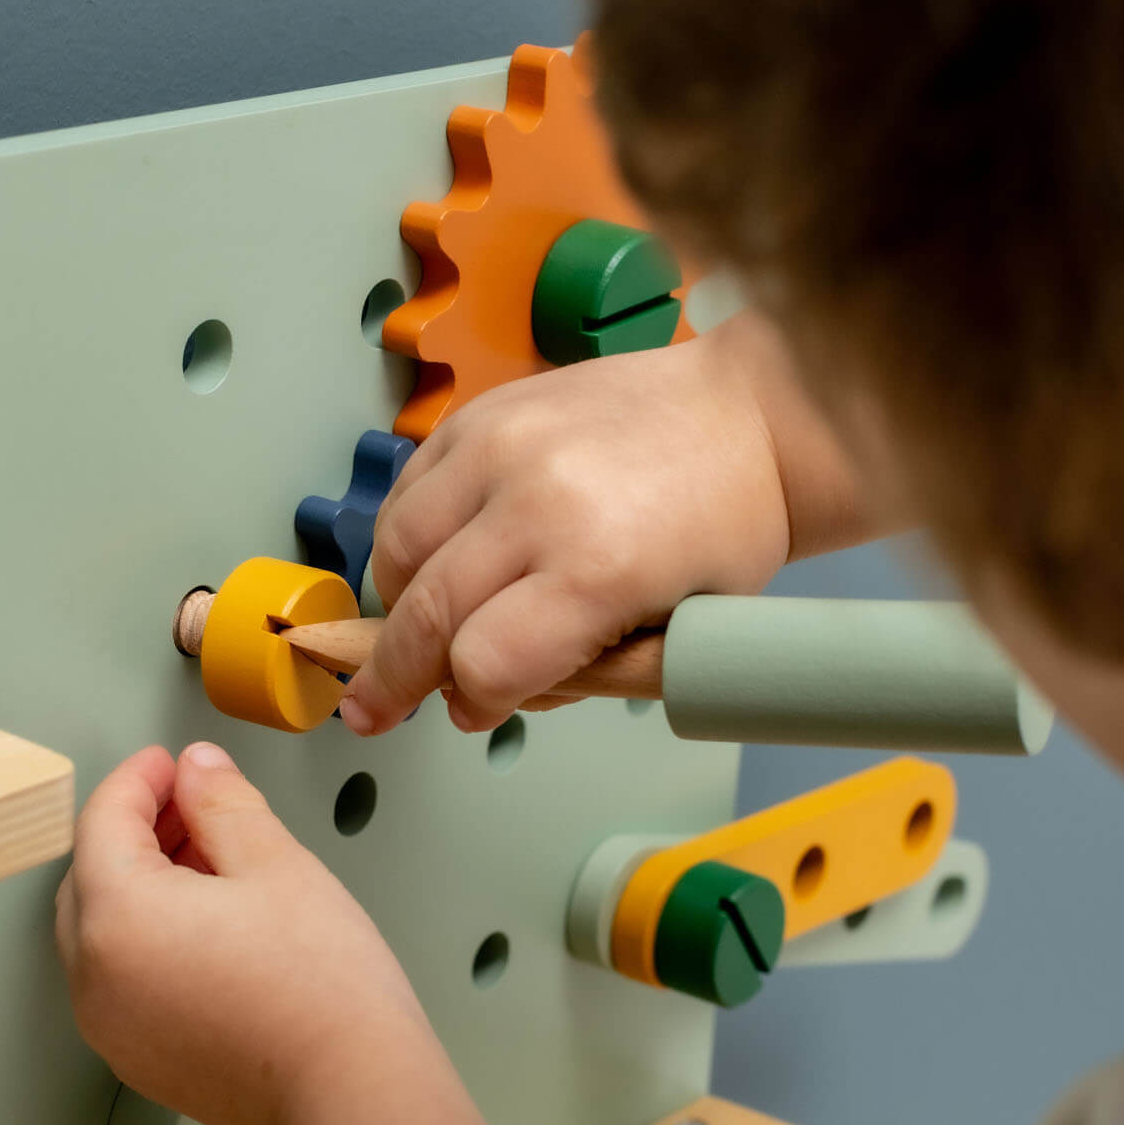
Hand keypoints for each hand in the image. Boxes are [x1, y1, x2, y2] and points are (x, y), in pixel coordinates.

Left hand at [55, 742, 432, 1124]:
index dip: (139, 779)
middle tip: (194, 805)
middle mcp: (94, 978)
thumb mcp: (275, 863)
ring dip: (143, 887)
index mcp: (117, 916)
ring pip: (105, 933)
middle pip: (92, 877)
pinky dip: (151, 941)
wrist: (352, 1096)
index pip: (103, 821)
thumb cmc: (321, 986)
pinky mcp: (141, 1062)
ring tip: (215, 865)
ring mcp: (112, 1029)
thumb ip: (223, 802)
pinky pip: (125, 981)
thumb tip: (196, 769)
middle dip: (137, 831)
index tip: (172, 763)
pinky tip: (213, 929)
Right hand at [341, 310, 857, 735]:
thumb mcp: (673, 637)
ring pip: (398, 549)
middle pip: (426, 614)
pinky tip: (437, 559)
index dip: (473, 702)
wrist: (747, 418)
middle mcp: (539, 499)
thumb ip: (571, 679)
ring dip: (397, 602)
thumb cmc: (721, 535)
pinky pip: (406, 489)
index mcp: (600, 569)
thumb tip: (468, 700)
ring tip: (423, 623)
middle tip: (375, 709)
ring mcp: (502, 444)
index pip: (484, 665)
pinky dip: (408, 538)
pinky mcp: (482, 413)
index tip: (473, 711)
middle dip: (395, 676)